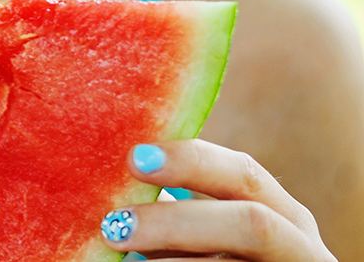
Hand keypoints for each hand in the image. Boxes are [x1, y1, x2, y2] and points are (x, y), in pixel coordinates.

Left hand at [100, 139, 335, 260]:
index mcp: (282, 214)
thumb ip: (175, 213)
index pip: (243, 174)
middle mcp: (299, 246)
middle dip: (177, 223)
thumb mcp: (211, 237)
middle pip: (248, 223)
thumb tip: (108, 184)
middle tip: (115, 226)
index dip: (191, 162)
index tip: (134, 159)